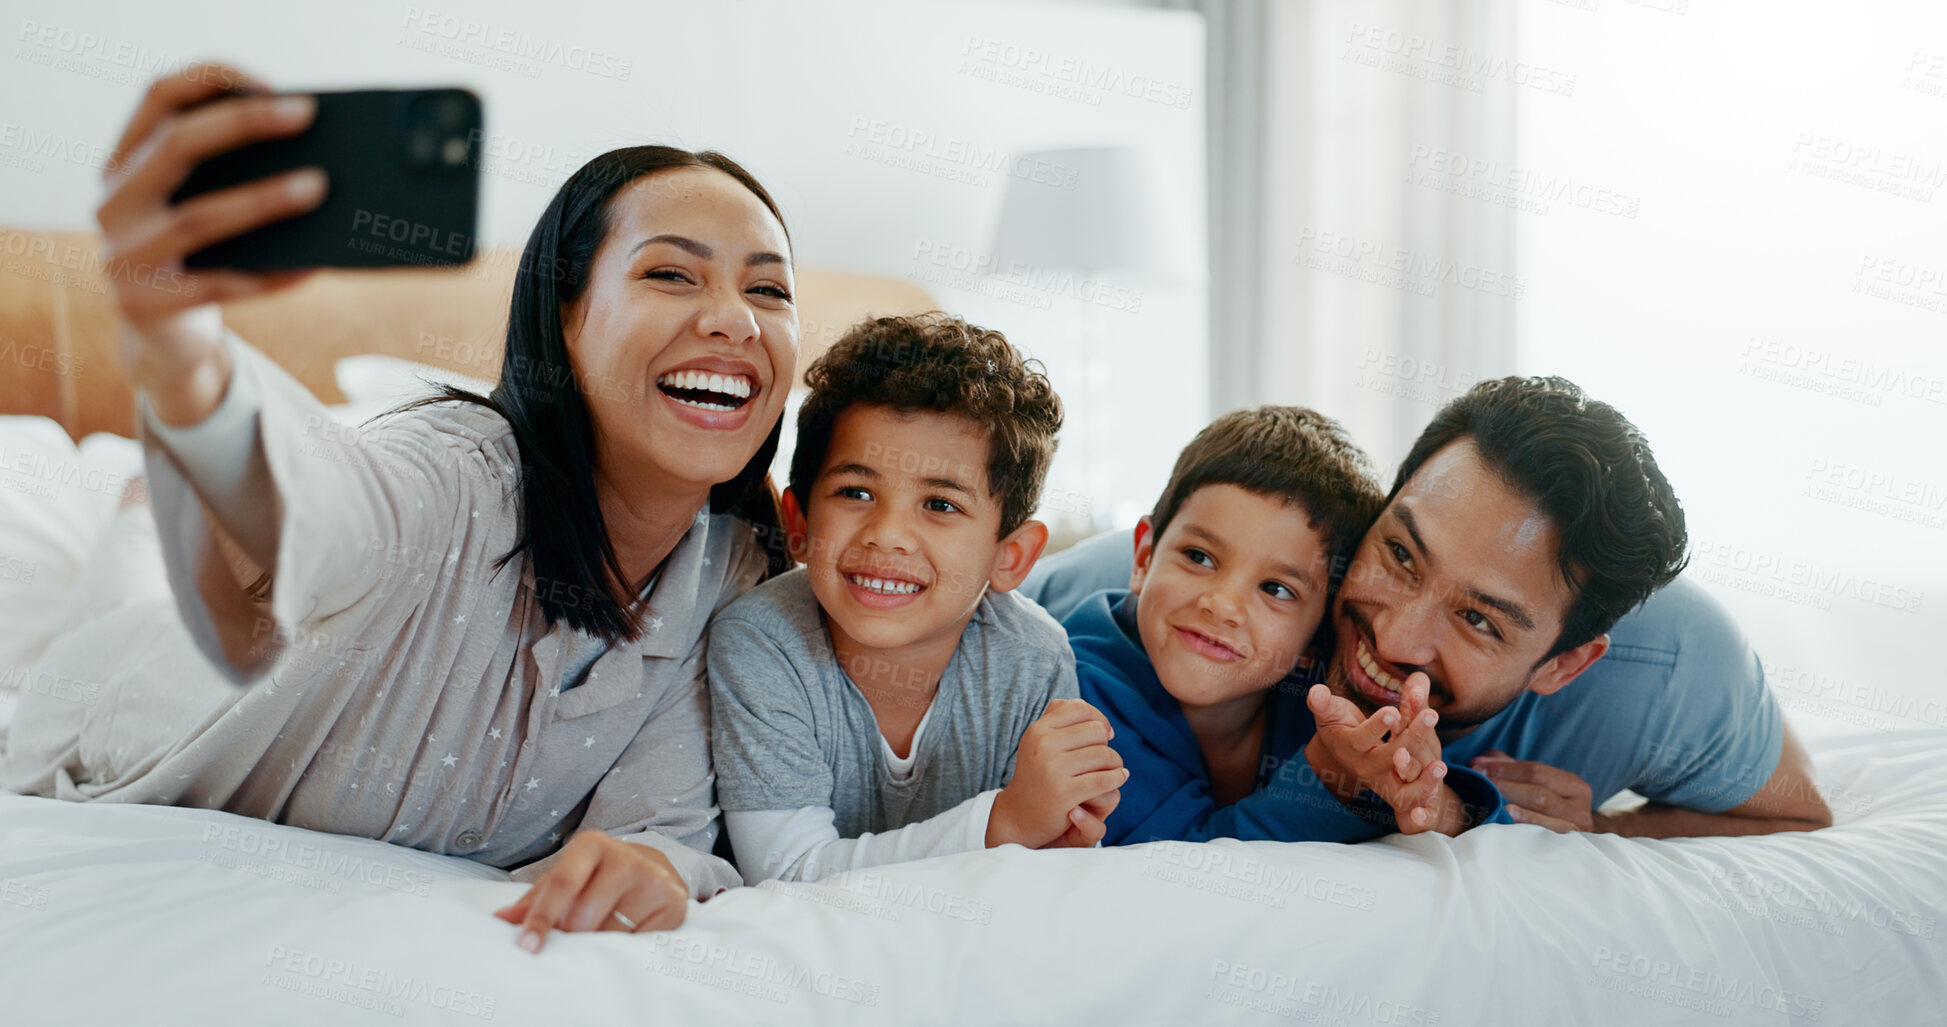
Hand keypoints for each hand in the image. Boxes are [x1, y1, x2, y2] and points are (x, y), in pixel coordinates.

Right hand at [96, 64, 325, 425]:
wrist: (163, 339)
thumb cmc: (199, 257)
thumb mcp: (199, 207)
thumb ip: (229, 177)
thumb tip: (315, 154)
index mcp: (125, 163)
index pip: (157, 97)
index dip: (210, 79)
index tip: (270, 82)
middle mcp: (115, 201)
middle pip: (176, 145)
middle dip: (243, 124)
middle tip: (307, 114)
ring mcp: (125, 254)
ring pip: (199, 219)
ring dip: (263, 200)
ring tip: (319, 186)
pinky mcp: (149, 304)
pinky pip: (220, 285)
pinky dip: (271, 274)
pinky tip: (315, 265)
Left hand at [492, 831, 688, 952]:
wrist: (654, 868)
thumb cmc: (598, 876)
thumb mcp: (567, 877)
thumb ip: (534, 899)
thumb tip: (500, 920)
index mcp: (592, 844)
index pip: (562, 883)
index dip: (542, 917)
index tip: (527, 946)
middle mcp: (627, 858)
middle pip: (583, 917)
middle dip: (571, 934)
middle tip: (576, 932)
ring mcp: (654, 880)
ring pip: (609, 934)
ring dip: (597, 942)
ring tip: (603, 928)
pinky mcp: (674, 904)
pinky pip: (636, 943)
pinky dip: (624, 946)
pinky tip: (626, 931)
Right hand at [987, 699, 1127, 848]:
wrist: (1019, 817)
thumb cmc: (1037, 775)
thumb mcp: (1039, 742)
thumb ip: (1058, 717)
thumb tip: (1084, 703)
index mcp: (1038, 730)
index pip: (1081, 709)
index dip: (1099, 720)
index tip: (1103, 736)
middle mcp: (1043, 745)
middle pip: (1097, 731)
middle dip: (1106, 744)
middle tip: (1103, 759)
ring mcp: (1053, 769)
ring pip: (1105, 755)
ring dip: (1115, 764)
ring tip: (1113, 771)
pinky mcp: (1065, 793)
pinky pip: (1105, 779)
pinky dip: (1117, 778)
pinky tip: (1118, 779)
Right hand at [1305, 675, 1468, 834]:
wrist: (1346, 753)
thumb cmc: (1340, 726)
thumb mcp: (1330, 713)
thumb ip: (1324, 704)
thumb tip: (1316, 691)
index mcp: (1349, 747)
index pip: (1362, 739)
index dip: (1376, 726)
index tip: (1392, 711)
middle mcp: (1365, 768)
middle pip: (1387, 758)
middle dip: (1410, 738)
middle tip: (1430, 714)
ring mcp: (1382, 781)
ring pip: (1402, 785)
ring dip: (1423, 778)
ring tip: (1442, 764)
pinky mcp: (1397, 789)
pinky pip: (1412, 799)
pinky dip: (1426, 796)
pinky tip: (1443, 785)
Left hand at [1471, 750, 1595, 831]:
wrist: (1572, 842)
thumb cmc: (1548, 807)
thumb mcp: (1536, 785)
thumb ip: (1508, 768)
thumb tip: (1478, 762)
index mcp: (1575, 787)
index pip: (1536, 772)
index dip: (1505, 769)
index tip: (1477, 767)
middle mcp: (1579, 810)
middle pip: (1538, 795)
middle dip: (1505, 786)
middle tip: (1478, 780)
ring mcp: (1574, 833)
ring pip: (1541, 816)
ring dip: (1512, 808)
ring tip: (1492, 800)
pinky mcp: (1564, 849)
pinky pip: (1541, 837)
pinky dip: (1522, 826)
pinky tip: (1506, 820)